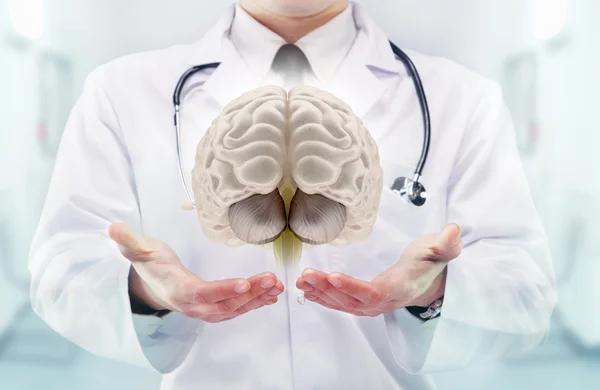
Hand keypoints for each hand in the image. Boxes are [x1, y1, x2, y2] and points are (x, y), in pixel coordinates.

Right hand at [109, 223, 283, 322]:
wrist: (150, 284)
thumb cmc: (149, 264)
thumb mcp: (138, 250)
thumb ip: (129, 242)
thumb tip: (113, 228)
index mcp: (177, 289)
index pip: (202, 293)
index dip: (222, 290)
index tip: (243, 284)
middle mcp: (192, 304)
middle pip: (223, 303)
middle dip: (249, 294)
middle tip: (271, 280)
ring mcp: (204, 308)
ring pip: (233, 308)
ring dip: (256, 299)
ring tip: (277, 287)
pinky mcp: (213, 306)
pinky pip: (235, 308)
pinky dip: (254, 302)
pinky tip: (270, 295)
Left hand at [296, 224, 462, 316]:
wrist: (427, 280)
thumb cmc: (428, 262)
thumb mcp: (439, 250)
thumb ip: (445, 244)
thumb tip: (453, 231)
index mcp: (399, 289)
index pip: (374, 293)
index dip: (353, 288)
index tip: (334, 277)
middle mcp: (383, 301)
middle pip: (352, 300)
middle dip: (328, 288)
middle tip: (308, 275)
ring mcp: (372, 304)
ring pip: (343, 302)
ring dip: (321, 292)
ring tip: (302, 280)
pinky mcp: (363, 301)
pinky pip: (341, 303)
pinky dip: (323, 297)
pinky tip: (308, 290)